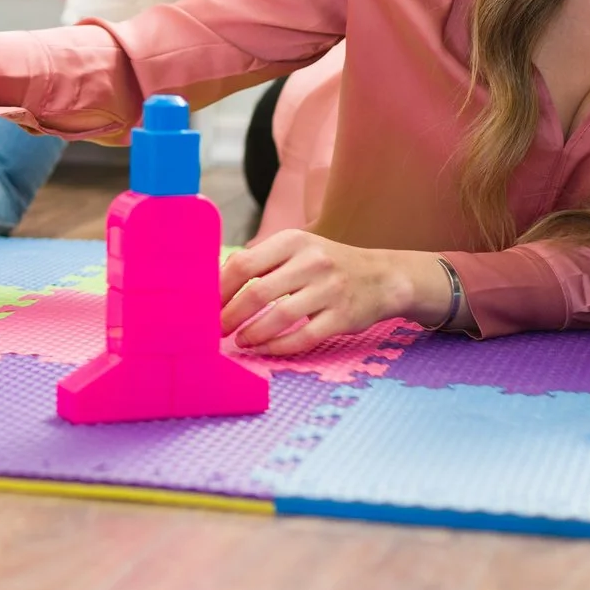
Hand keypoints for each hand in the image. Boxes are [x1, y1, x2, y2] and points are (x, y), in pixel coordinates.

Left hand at [217, 231, 451, 355]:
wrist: (383, 277)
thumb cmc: (327, 265)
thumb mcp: (298, 249)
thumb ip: (262, 261)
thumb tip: (215, 283)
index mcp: (293, 241)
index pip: (244, 264)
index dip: (220, 289)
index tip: (206, 306)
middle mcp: (311, 262)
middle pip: (257, 292)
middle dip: (230, 316)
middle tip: (217, 330)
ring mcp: (329, 290)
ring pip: (279, 317)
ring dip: (252, 334)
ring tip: (240, 341)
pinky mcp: (342, 317)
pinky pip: (303, 337)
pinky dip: (278, 347)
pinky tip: (265, 349)